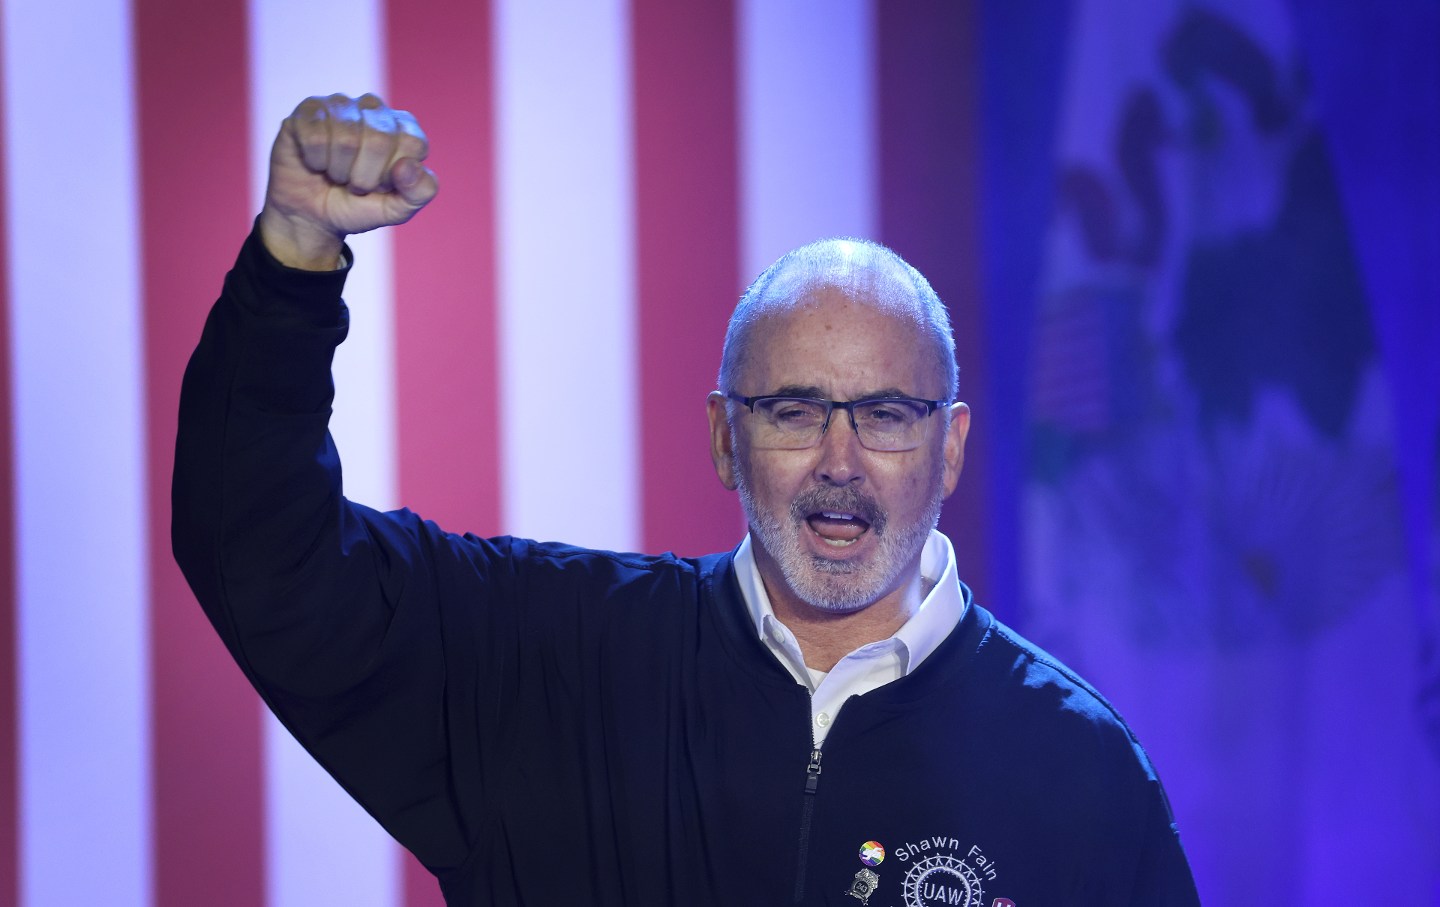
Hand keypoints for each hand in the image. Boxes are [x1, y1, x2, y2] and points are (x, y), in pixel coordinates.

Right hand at [259, 93, 437, 268]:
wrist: (312, 216)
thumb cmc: (358, 206)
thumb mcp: (397, 209)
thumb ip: (420, 191)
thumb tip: (409, 166)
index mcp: (405, 128)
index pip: (412, 144)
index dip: (393, 175)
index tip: (381, 186)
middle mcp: (374, 108)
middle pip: (379, 139)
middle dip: (365, 176)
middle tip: (355, 185)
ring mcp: (341, 105)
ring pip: (346, 138)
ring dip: (339, 171)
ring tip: (336, 175)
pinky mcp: (308, 109)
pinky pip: (315, 135)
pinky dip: (316, 161)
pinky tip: (315, 163)